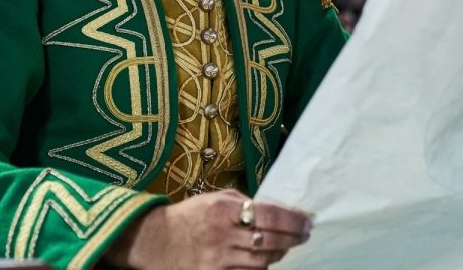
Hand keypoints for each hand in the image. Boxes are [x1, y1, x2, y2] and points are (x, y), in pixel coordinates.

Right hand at [103, 189, 311, 269]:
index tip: (307, 220)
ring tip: (286, 247)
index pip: (268, 214)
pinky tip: (265, 261)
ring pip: (263, 261)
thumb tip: (274, 208)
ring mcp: (219, 258)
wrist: (156, 241)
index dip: (292, 219)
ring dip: (280, 254)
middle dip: (293, 237)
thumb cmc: (189, 216)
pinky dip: (261, 268)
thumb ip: (241, 202)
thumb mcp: (213, 198)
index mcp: (222, 208)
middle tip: (304, 234)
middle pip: (270, 240)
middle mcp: (222, 233)